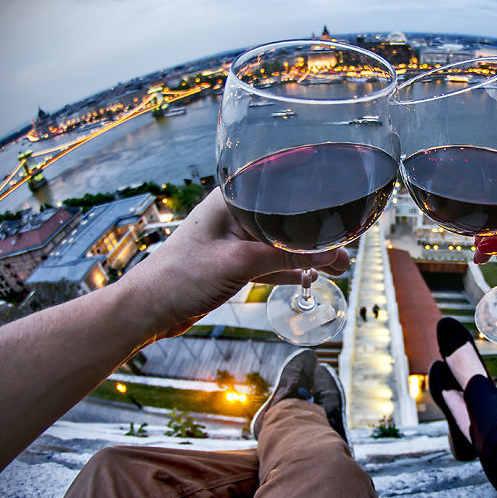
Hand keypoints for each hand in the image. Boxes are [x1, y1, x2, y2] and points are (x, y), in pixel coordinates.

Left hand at [118, 188, 350, 337]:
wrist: (149, 309)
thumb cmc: (181, 277)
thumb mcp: (239, 263)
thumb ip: (285, 257)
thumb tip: (329, 254)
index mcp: (232, 198)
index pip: (281, 188)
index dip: (312, 198)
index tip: (341, 206)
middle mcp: (235, 214)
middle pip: (287, 219)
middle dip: (317, 234)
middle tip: (347, 248)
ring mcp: (235, 239)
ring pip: (282, 243)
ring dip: (308, 255)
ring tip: (340, 267)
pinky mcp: (234, 263)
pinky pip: (271, 262)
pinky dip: (291, 269)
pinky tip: (313, 275)